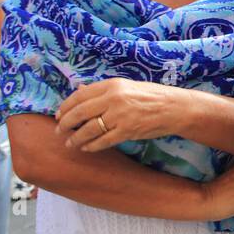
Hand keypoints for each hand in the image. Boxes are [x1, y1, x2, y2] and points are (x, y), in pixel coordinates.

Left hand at [55, 78, 180, 150]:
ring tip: (70, 143)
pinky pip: (103, 141)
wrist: (175, 108)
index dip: (66, 107)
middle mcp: (114, 99)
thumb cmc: (151, 96)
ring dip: (76, 138)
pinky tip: (86, 148)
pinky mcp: (127, 131)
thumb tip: (79, 91)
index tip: (59, 115)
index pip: (80, 96)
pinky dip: (92, 146)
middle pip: (80, 113)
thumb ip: (103, 90)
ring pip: (89, 129)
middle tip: (59, 131)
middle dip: (66, 124)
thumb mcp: (126, 87)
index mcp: (112, 85)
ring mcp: (120, 116)